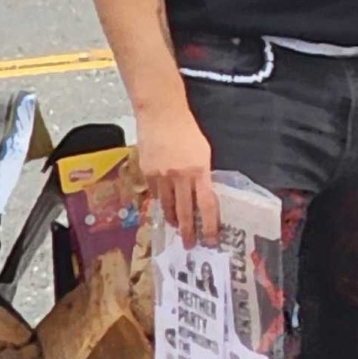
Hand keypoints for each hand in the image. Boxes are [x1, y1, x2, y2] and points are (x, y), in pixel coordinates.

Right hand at [139, 105, 220, 244]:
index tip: (210, 239)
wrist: (161, 114)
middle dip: (188, 231)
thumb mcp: (203, 152)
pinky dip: (160, 203)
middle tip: (189, 244)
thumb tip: (202, 195)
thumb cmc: (186, 130)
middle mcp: (180, 176)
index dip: (209, 225)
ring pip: (167, 206)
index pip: (207, 205)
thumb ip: (203, 174)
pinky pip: (155, 195)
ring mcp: (162, 176)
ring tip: (177, 227)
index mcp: (199, 170)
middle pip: (185, 212)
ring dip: (173, 219)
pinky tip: (163, 207)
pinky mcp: (147, 173)